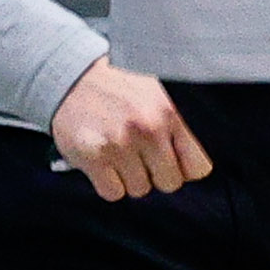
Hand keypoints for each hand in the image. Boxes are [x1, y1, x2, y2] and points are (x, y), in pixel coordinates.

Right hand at [47, 58, 209, 200]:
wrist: (71, 77)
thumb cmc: (118, 90)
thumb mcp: (157, 96)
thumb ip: (176, 128)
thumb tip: (192, 167)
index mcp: (169, 114)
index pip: (198, 168)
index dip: (184, 169)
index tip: (171, 162)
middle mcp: (148, 129)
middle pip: (170, 183)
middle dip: (156, 175)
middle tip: (140, 158)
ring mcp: (119, 144)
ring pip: (140, 189)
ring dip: (129, 178)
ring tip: (118, 154)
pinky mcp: (92, 156)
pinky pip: (113, 193)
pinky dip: (108, 183)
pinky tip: (103, 162)